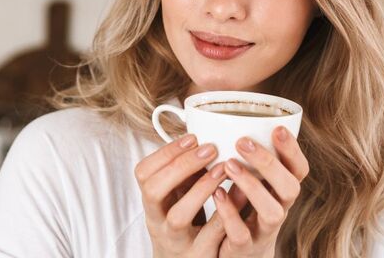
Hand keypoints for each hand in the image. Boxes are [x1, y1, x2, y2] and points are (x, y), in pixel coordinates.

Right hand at [135, 134, 227, 257]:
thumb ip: (184, 174)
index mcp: (152, 203)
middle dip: (181, 166)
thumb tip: (203, 138)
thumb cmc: (184, 225)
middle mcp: (158, 222)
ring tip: (223, 169)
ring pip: (179, 216)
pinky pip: (210, 236)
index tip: (192, 138)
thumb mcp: (175, 199)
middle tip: (209, 149)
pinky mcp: (199, 255)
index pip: (143, 173)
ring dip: (201, 189)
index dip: (165, 153)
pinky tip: (239, 196)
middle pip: (154, 192)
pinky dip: (224, 214)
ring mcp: (177, 241)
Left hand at [213, 126, 309, 257]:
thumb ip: (247, 158)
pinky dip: (230, 213)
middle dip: (269, 163)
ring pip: (272, 212)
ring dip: (252, 186)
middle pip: (290, 188)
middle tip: (244, 142)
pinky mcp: (244, 247)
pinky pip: (241, 234)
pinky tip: (217, 194)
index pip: (299, 169)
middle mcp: (279, 208)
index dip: (293, 150)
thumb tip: (227, 120)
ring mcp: (264, 230)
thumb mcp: (252, 181)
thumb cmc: (243, 207)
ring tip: (228, 165)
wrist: (240, 252)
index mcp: (282, 189)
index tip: (277, 128)